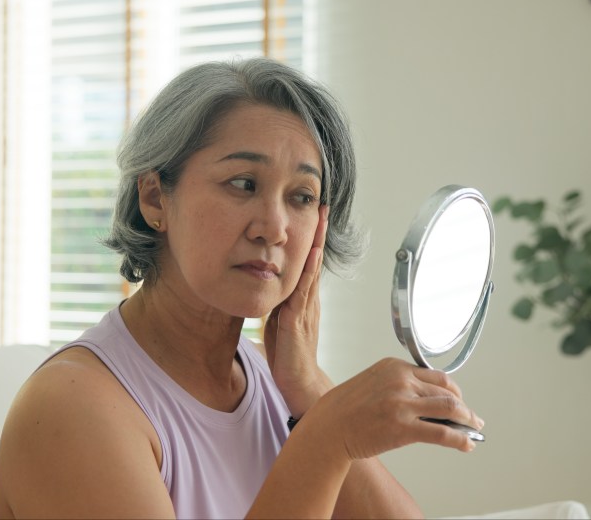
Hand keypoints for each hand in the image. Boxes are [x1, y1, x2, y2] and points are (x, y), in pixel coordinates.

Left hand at [264, 205, 329, 415]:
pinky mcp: (298, 319)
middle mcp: (308, 299)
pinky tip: (312, 255)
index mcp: (302, 299)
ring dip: (316, 244)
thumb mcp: (278, 322)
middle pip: (314, 259)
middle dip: (318, 233)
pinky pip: (304, 290)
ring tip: (320, 221)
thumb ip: (276, 303)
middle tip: (322, 207)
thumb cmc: (288, 355)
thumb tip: (268, 286)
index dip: (310, 239)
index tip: (313, 217)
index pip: (308, 263)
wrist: (299, 382)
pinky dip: (309, 271)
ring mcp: (306, 308)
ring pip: (313, 269)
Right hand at [302, 357, 483, 459]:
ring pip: (450, 408)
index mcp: (395, 366)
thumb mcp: (373, 382)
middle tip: (472, 418)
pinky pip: (442, 432)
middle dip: (464, 407)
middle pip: (447, 391)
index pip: (436, 376)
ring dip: (467, 420)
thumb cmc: (346, 408)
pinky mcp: (403, 428)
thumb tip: (427, 400)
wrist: (328, 426)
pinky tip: (466, 445)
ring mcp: (403, 404)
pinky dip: (460, 439)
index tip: (459, 400)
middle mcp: (401, 381)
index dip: (453, 390)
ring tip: (473, 429)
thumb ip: (398, 384)